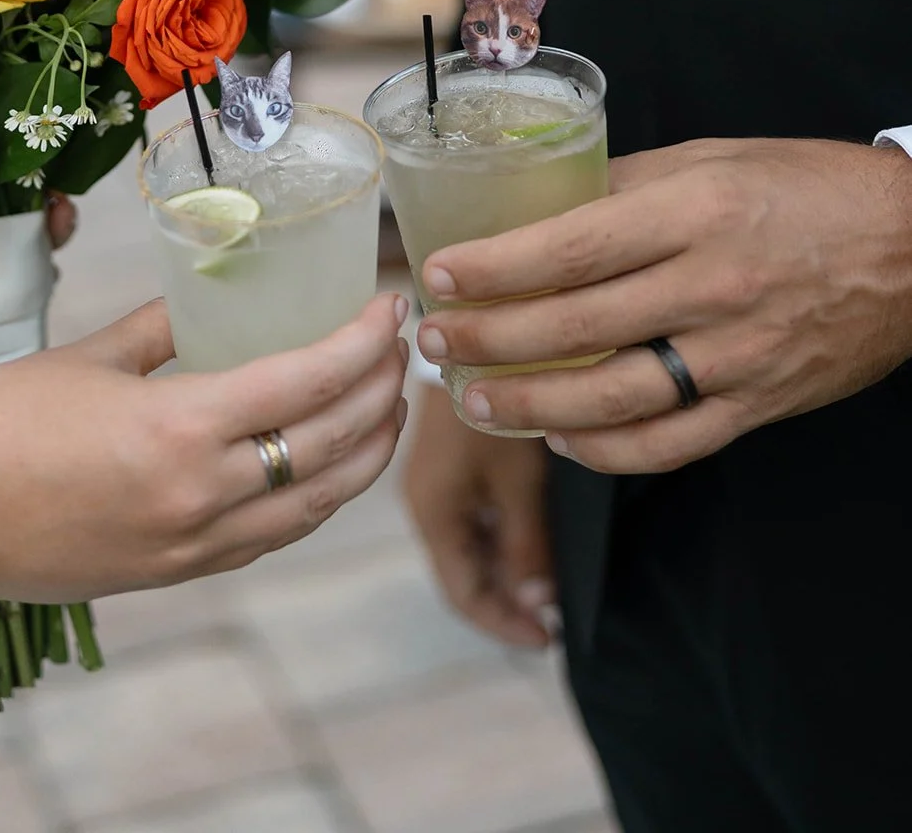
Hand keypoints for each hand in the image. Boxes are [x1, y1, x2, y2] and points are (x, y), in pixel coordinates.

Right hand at [0, 292, 410, 602]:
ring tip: (387, 408)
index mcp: (180, 428)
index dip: (362, 344)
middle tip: (400, 350)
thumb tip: (211, 301)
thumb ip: (165, 328)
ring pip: (316, 504)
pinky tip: (325, 467)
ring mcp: (191, 546)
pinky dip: (314, 499)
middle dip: (381, 393)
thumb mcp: (91, 356)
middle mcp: (200, 496)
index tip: (389, 309)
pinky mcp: (173, 574)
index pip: (309, 383)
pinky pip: (271, 537)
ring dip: (365, 453)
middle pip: (331, 446)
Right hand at [402, 385, 554, 647]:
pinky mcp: (449, 469)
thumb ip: (526, 546)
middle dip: (508, 602)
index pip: (463, 594)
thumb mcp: (516, 482)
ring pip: (470, 550)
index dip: (504, 624)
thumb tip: (538, 605)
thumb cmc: (493, 411)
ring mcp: (436, 487)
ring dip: (506, 573)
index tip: (547, 640)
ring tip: (549, 589)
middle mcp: (427, 507)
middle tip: (554, 620)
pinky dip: (501, 543)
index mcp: (434, 516)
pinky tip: (531, 546)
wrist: (466, 342)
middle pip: (464, 575)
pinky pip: (472, 522)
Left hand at [415, 139, 911, 473]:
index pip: (571, 246)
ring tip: (474, 400)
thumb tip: (540, 205)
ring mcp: (738, 354)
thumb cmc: (807, 189)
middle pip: (576, 328)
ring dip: (530, 407)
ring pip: (613, 400)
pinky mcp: (760, 403)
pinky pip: (670, 443)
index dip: (496, 268)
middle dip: (489, 341)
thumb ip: (624, 184)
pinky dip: (607, 451)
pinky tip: (562, 440)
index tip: (438, 275)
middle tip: (434, 342)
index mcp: (694, 212)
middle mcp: (713, 286)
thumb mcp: (713, 160)